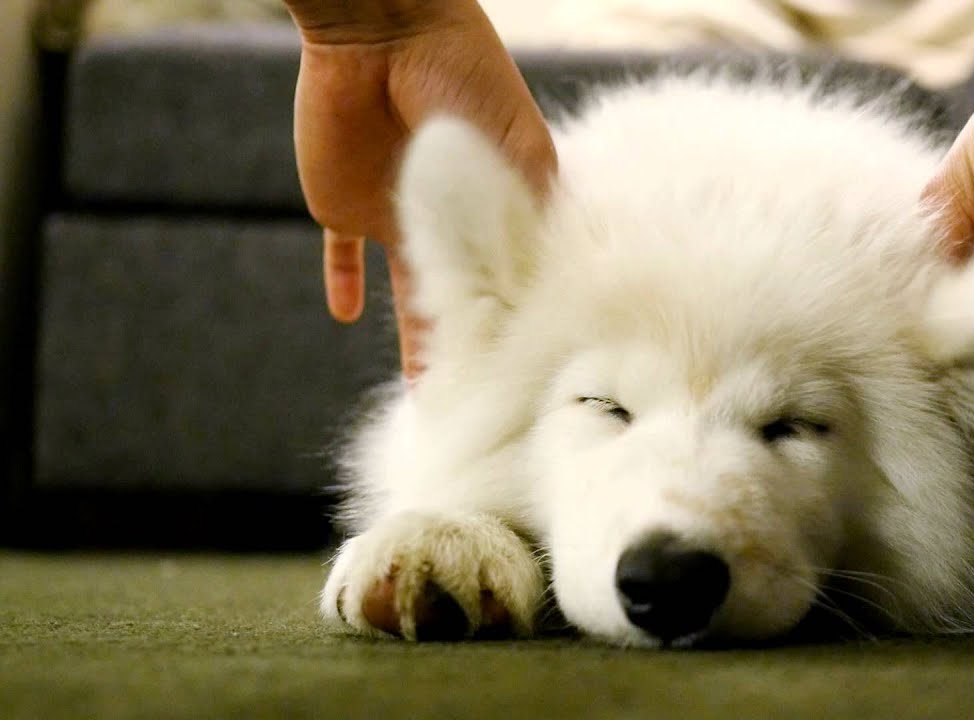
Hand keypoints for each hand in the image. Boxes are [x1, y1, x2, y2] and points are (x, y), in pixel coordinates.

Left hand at [287, 1, 556, 375]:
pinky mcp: (345, 206)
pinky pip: (343, 255)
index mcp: (501, 203)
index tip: (524, 371)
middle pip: (464, 296)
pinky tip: (346, 316)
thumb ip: (525, 215)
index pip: (514, 277)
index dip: (517, 323)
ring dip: (416, 342)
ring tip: (428, 392)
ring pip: (409, 295)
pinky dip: (342, 281)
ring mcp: (400, 214)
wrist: (383, 30)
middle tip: (477, 400)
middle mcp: (454, 217)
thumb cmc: (463, 79)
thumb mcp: (514, 148)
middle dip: (470, 346)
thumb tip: (538, 292)